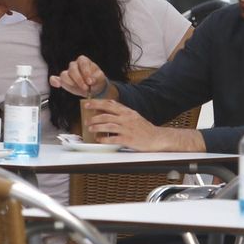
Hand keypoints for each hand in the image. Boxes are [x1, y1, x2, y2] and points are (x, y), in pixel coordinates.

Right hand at [49, 55, 108, 98]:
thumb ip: (97, 78)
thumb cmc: (96, 79)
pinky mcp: (63, 80)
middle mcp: (74, 65)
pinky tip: (57, 85)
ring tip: (79, 90)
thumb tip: (92, 81)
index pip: (82, 63)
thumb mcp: (100, 78)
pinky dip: (54, 81)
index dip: (86, 72)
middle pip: (72, 70)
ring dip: (71, 84)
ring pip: (64, 75)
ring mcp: (67, 72)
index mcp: (83, 61)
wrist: (93, 87)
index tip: (90, 81)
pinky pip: (55, 79)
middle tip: (86, 88)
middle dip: (79, 80)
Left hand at [81, 100, 200, 151]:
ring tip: (90, 128)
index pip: (109, 104)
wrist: (157, 138)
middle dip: (94, 117)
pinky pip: (113, 138)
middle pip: (106, 115)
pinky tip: (98, 139)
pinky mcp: (128, 139)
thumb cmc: (144, 128)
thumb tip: (108, 105)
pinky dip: (104, 139)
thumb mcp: (133, 115)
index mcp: (127, 112)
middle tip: (86, 120)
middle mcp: (127, 119)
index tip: (87, 104)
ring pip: (108, 126)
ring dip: (97, 127)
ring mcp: (127, 129)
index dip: (97, 103)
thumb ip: (121, 111)